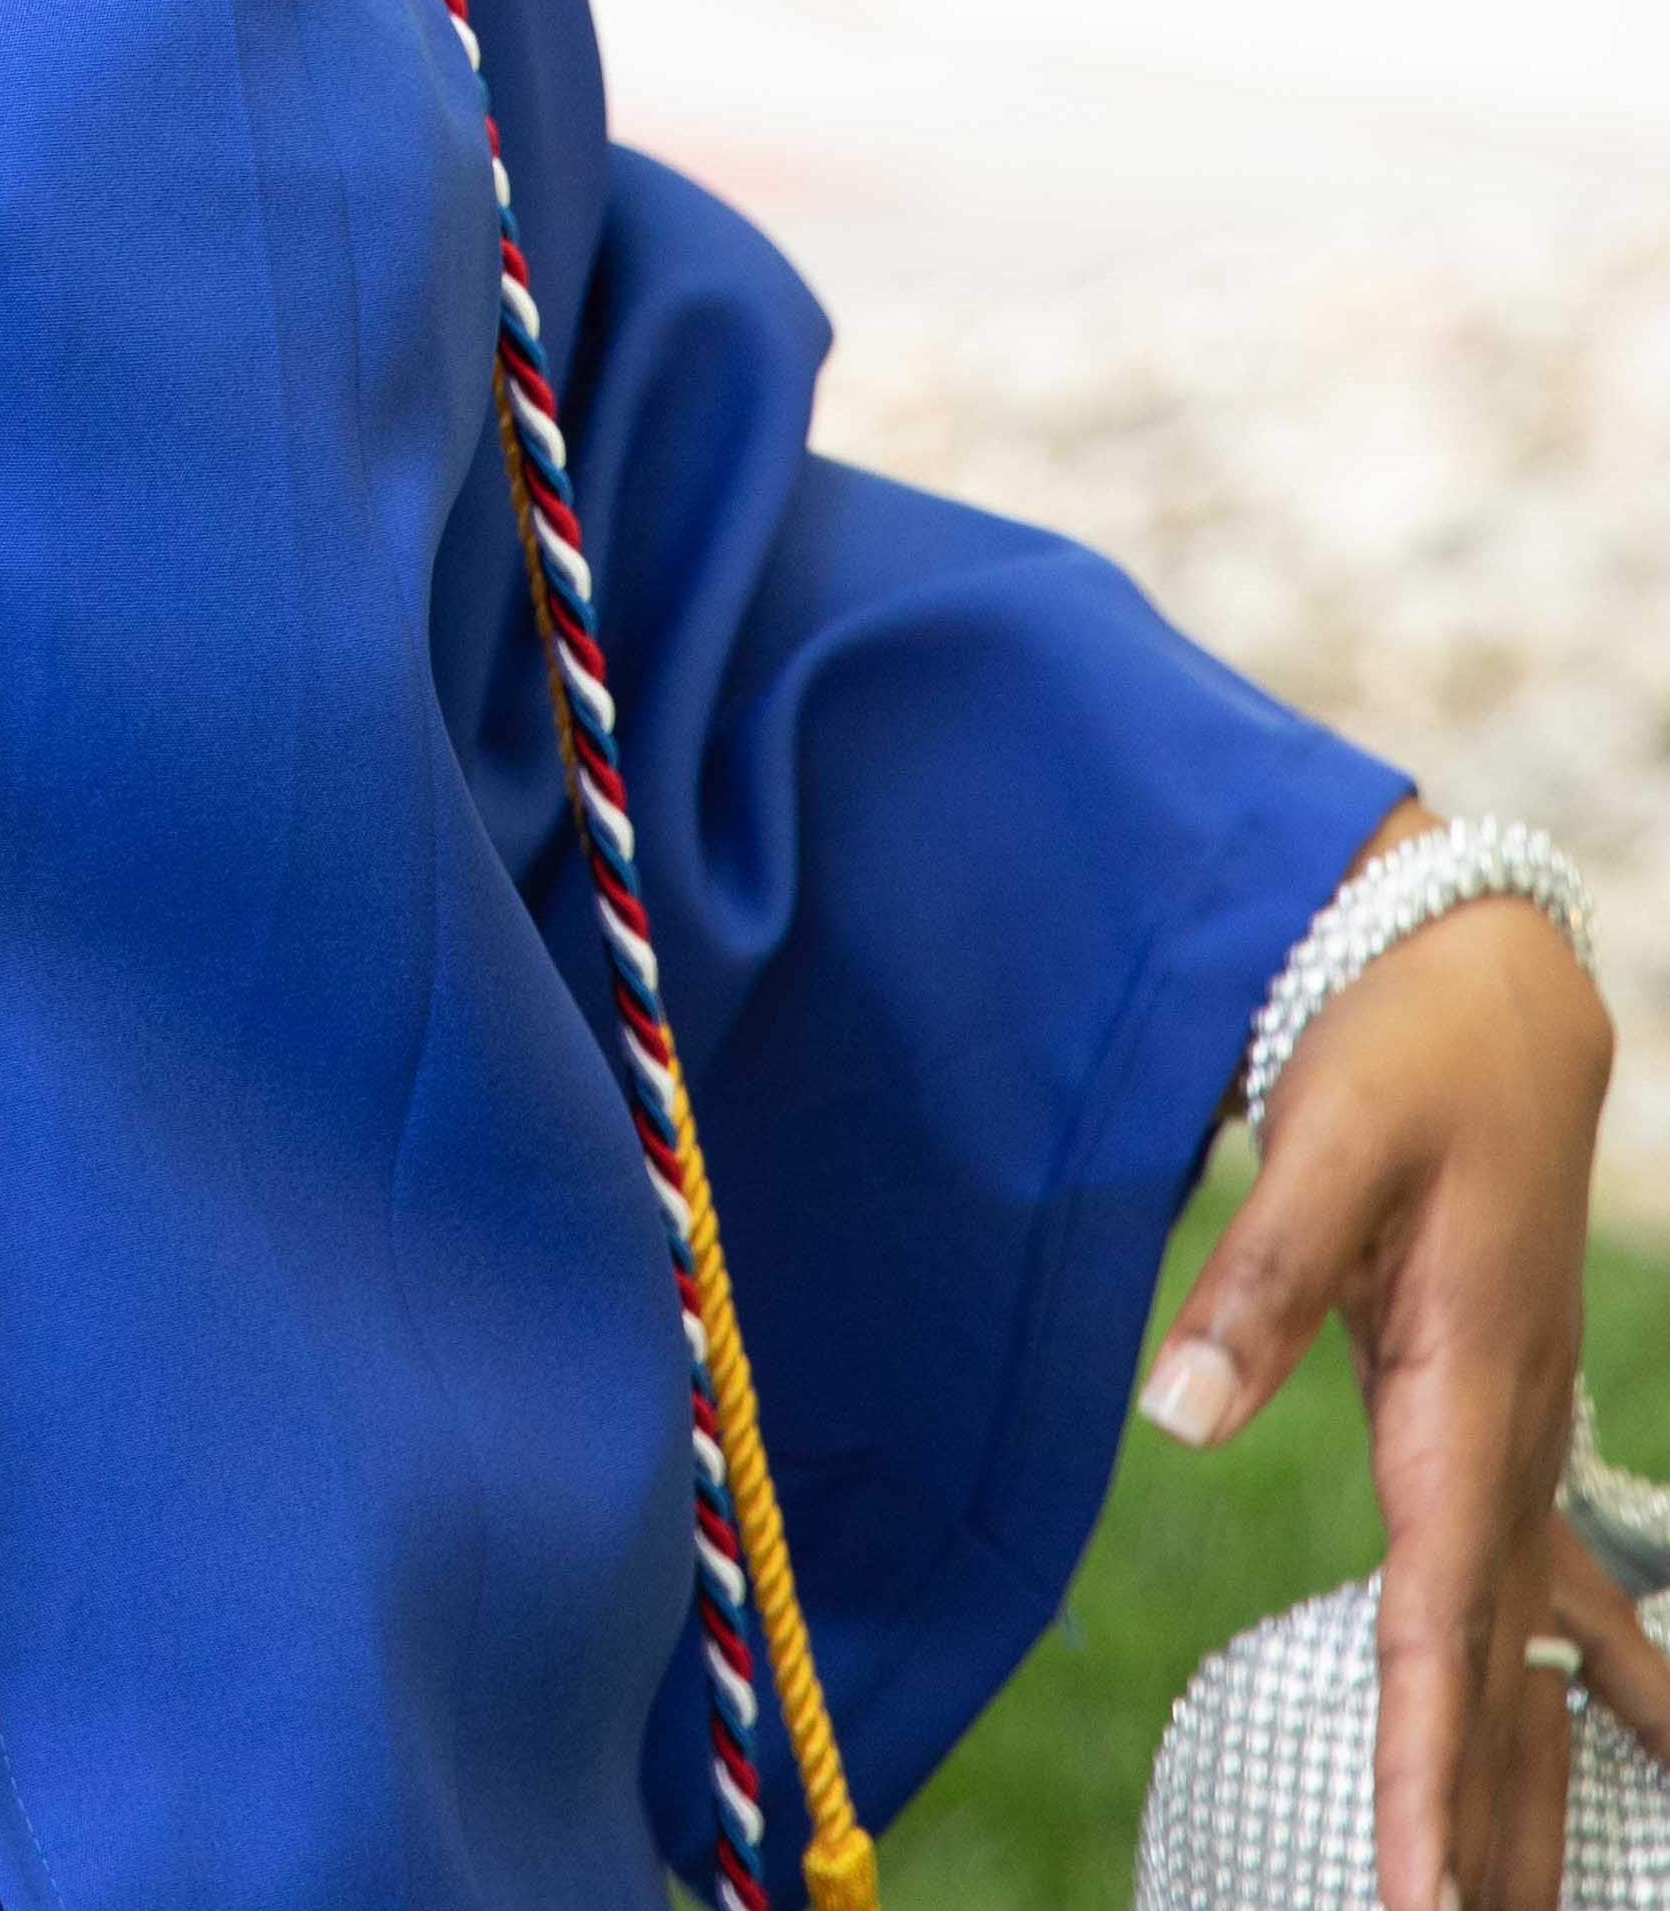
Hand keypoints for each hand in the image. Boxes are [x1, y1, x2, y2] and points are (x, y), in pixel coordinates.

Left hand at [1141, 824, 1621, 1910]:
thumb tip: (1179, 1420)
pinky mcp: (1517, 1421)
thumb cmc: (1398, 1056)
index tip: (1421, 1904)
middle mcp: (1509, 1447)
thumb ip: (1255, 1283)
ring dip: (1531, 1789)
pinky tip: (1651, 1751)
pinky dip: (1595, 1692)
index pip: (1435, 1627)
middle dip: (1482, 1833)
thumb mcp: (1320, 1141)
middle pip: (1496, 1680)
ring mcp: (1527, 1442)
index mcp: (1461, 1399)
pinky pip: (1560, 1594)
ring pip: (1538, 1657)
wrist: (1486, 983)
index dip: (1421, 1771)